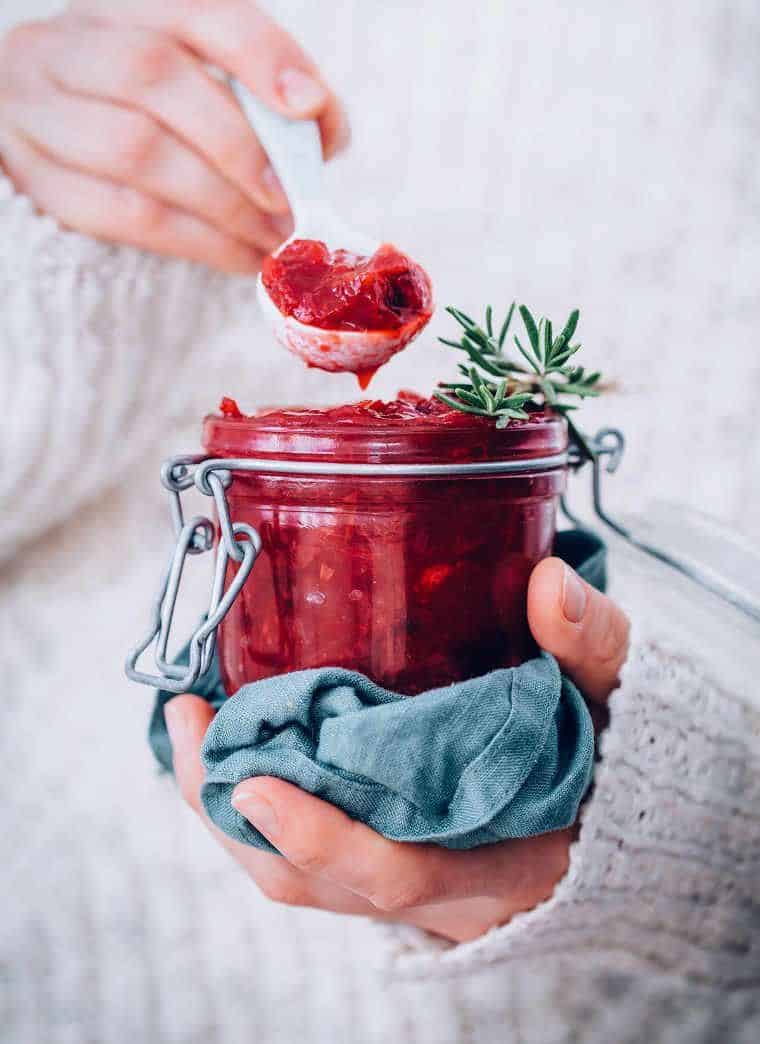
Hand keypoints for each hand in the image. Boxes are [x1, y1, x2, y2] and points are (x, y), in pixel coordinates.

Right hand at [0, 0, 348, 272]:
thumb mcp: (189, 80)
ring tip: (274, 235)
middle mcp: (65, 45)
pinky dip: (195, 241)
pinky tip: (239, 256)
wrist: (49, 145)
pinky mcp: (37, 181)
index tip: (311, 106)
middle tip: (291, 196)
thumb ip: (254, 94)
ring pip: (136, 150)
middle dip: (239, 144)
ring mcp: (37, 111)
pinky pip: (122, 214)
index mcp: (118, 5)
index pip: (197, 7)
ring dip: (223, 202)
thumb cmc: (142, 115)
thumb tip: (326, 134)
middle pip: (156, 76)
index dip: (260, 52)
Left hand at [166, 558, 628, 942]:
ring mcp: (399, 881)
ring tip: (190, 721)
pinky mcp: (378, 859)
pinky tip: (232, 739)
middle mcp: (433, 891)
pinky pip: (295, 854)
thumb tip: (548, 583)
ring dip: (226, 806)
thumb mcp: (611, 697)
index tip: (252, 780)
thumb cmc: (609, 758)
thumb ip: (589, 644)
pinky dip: (252, 803)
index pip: (391, 872)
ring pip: (289, 874)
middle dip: (232, 811)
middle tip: (188, 718)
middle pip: (308, 882)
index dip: (318, 835)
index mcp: (493, 864)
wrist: (611, 813)